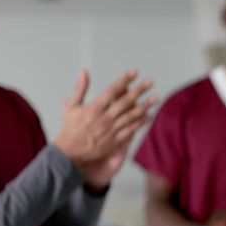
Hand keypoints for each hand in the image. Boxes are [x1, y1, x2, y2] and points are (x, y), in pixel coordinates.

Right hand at [54, 69, 156, 188]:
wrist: (69, 154)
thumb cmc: (70, 128)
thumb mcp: (72, 106)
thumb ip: (80, 88)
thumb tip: (84, 71)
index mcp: (94, 108)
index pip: (112, 90)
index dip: (124, 80)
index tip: (135, 72)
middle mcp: (104, 118)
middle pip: (125, 102)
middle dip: (139, 91)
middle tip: (150, 82)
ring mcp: (110, 130)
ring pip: (131, 116)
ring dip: (144, 106)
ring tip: (156, 98)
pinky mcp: (114, 141)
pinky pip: (130, 130)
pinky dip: (139, 123)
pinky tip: (148, 116)